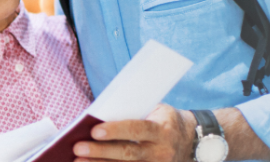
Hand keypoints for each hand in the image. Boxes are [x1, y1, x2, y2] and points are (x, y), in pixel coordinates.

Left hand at [73, 104, 196, 161]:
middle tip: (78, 147)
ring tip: (78, 161)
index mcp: (162, 130)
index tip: (94, 131)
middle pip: (128, 153)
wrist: (192, 141)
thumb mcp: (155, 112)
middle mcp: (161, 152)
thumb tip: (98, 118)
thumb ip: (132, 114)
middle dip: (101, 151)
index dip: (115, 130)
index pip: (137, 129)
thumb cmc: (163, 121)